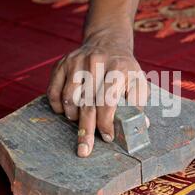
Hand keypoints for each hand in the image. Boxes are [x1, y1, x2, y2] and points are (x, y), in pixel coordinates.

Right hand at [47, 32, 147, 156]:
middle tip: (84, 151)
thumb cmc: (125, 70)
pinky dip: (57, 106)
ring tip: (80, 121)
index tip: (107, 137)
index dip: (106, 122)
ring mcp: (76, 61)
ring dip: (73, 116)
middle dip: (86, 130)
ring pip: (68, 98)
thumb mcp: (138, 82)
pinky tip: (67, 111)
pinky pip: (53, 91)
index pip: (108, 100)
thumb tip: (141, 126)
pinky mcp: (62, 63)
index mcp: (118, 68)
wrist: (108, 43)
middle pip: (87, 103)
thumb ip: (139, 104)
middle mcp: (96, 62)